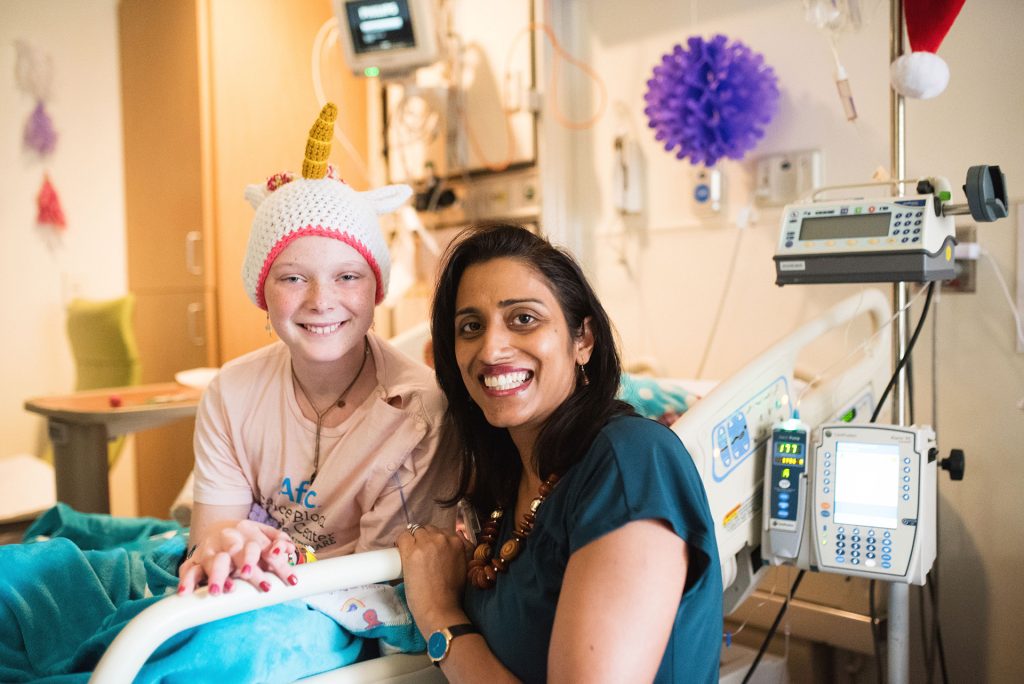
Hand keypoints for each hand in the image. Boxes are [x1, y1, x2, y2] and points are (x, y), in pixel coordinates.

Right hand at [177, 520, 296, 594]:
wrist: (219, 528)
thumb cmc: (249, 538)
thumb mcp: (266, 534)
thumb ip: (280, 541)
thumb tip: (291, 550)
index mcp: (249, 531)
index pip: (266, 548)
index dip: (278, 563)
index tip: (289, 580)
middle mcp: (229, 539)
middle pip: (237, 550)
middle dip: (245, 562)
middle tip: (249, 574)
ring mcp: (211, 549)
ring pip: (212, 560)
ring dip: (216, 575)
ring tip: (219, 591)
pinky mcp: (195, 559)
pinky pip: (187, 570)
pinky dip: (186, 581)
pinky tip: (185, 593)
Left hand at [396, 524, 471, 631]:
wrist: (440, 608)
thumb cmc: (452, 594)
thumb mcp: (462, 566)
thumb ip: (458, 551)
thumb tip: (456, 538)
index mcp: (457, 542)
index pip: (440, 532)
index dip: (432, 540)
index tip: (427, 550)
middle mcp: (443, 538)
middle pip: (427, 530)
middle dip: (422, 539)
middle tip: (418, 554)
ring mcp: (426, 544)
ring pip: (414, 531)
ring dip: (411, 541)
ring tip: (408, 555)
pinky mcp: (411, 551)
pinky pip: (402, 537)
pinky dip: (400, 543)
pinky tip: (399, 552)